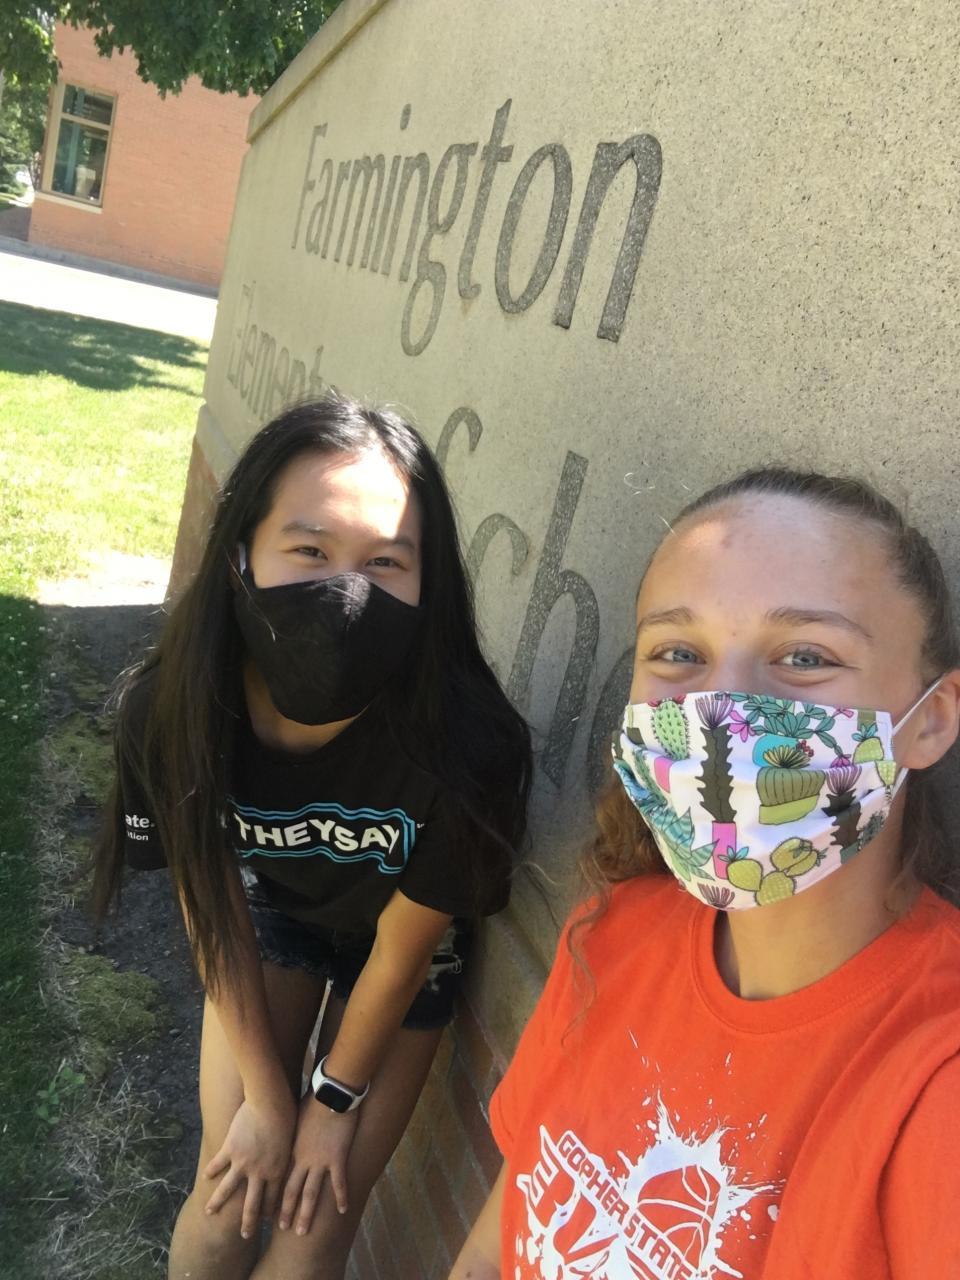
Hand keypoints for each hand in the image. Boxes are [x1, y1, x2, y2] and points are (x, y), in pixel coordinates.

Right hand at [203, 1094, 296, 1237]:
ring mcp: (242, 1163)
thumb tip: (289, 1160)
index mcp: (277, 1171)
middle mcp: (259, 1173)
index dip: (270, 1211)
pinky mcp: (230, 1149)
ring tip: (210, 1213)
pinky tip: (204, 1178)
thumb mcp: (292, 1141)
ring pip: (227, 1190)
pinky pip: (217, 1164)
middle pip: (252, 1204)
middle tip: (245, 1235)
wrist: (271, 1103)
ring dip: (218, 1203)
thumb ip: (287, 1155)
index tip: (267, 1221)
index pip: (273, 1198)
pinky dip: (210, 1171)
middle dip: (248, 1222)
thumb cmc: (288, 1117)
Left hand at [278, 1095, 360, 1233]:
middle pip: (291, 1191)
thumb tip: (285, 1130)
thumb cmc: (312, 1099)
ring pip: (310, 1193)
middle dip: (285, 1211)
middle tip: (281, 1229)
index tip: (268, 1208)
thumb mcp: (295, 1115)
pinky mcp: (337, 1157)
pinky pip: (338, 1182)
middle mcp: (302, 1159)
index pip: (279, 1178)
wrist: (329, 1091)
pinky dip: (340, 1197)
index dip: (273, 1195)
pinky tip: (341, 1211)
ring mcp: (319, 1160)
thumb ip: (291, 1129)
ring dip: (305, 1214)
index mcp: (290, 1150)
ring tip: (301, 1232)